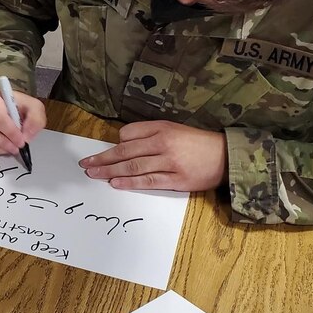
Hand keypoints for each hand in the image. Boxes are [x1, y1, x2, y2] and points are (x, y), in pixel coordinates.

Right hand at [0, 87, 45, 155]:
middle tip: (14, 146)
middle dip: (2, 142)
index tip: (20, 139)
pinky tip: (2, 146)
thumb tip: (26, 135)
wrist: (7, 108)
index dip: (10, 131)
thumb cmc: (17, 106)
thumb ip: (35, 119)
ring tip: (10, 147)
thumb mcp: (33, 108)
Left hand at [79, 120, 226, 191]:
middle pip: (126, 151)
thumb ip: (151, 134)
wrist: (226, 156)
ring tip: (94, 175)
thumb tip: (124, 143)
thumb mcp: (175, 129)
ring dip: (111, 171)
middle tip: (86, 165)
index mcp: (162, 129)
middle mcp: (163, 144)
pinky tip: (116, 183)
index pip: (129, 134)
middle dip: (103, 159)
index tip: (102, 153)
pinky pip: (148, 181)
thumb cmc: (198, 143)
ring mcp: (169, 163)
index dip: (114, 144)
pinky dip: (130, 183)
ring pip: (133, 167)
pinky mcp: (177, 180)